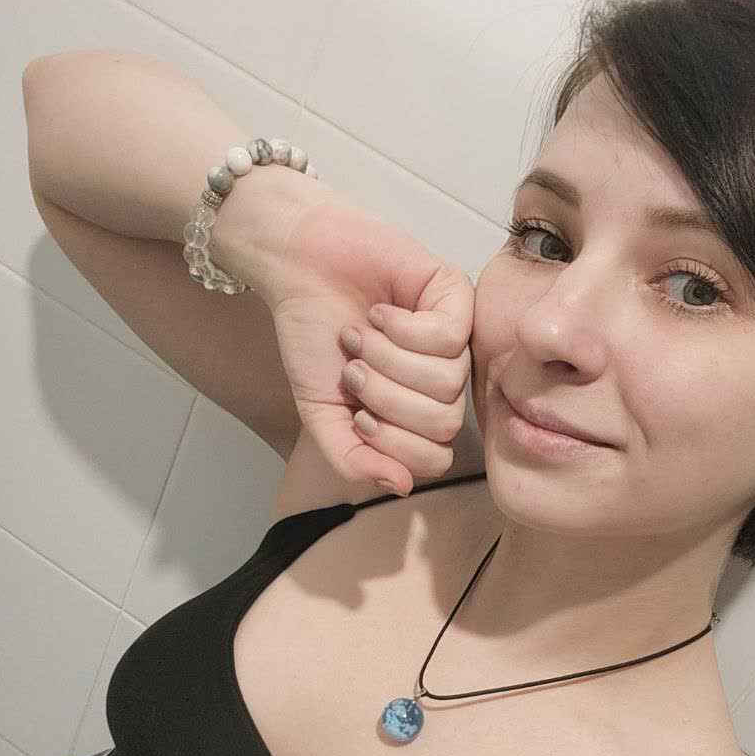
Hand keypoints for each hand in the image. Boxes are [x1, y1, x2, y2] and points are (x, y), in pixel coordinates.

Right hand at [260, 198, 473, 496]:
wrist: (298, 270)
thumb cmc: (314, 339)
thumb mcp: (322, 415)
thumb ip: (354, 459)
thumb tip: (402, 486)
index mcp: (418, 414)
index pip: (434, 458)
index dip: (392, 443)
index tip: (356, 413)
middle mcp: (444, 382)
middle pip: (443, 423)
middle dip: (386, 399)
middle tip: (354, 369)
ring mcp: (456, 340)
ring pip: (446, 382)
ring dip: (388, 360)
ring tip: (359, 336)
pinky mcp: (457, 297)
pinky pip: (448, 338)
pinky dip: (399, 329)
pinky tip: (379, 313)